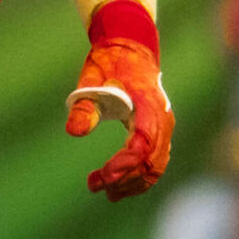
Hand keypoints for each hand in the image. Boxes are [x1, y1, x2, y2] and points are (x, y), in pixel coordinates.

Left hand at [65, 2, 172, 201]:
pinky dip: (140, 176)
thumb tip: (74, 132)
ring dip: (133, 182)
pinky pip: (156, 160)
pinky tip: (119, 185)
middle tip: (94, 186)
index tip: (101, 177)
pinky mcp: (159, 131)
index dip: (123, 165)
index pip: (142, 145)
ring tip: (106, 193)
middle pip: (151, 161)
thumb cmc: (110, 61)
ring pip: (156, 165)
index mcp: (149, 105)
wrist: (131, 46)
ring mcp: (164, 126)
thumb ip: (84, 105)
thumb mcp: (92, 77)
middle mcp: (162, 118)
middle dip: (124, 179)